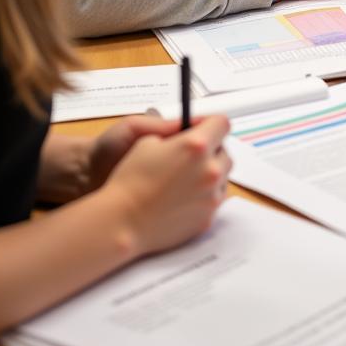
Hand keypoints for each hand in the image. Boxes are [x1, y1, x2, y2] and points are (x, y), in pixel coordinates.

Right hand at [101, 116, 231, 255]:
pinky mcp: (207, 217)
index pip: (222, 123)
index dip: (211, 123)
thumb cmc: (130, 181)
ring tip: (185, 179)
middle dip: (211, 150)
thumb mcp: (149, 140)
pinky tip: (183, 198)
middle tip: (191, 156)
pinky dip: (204, 195)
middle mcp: (210, 170)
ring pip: (223, 177)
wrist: (120, 222)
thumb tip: (192, 130)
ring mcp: (211, 196)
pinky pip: (215, 199)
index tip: (206, 127)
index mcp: (197, 145)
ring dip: (210, 173)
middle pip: (225, 151)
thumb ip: (177, 133)